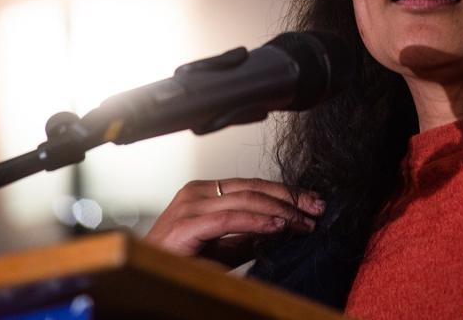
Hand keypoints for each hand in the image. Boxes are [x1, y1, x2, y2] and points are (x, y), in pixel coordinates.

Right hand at [143, 177, 324, 264]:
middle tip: (317, 208)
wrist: (146, 277)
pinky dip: (257, 221)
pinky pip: (229, 218)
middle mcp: (197, 192)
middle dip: (290, 198)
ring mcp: (190, 205)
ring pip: (246, 199)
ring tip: (303, 221)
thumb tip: (282, 228)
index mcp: (206, 191)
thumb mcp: (225, 246)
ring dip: (280, 210)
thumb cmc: (181, 263)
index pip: (254, 185)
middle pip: (254, 187)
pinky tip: (277, 226)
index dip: (286, 192)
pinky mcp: (186, 224)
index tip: (312, 203)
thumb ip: (249, 235)